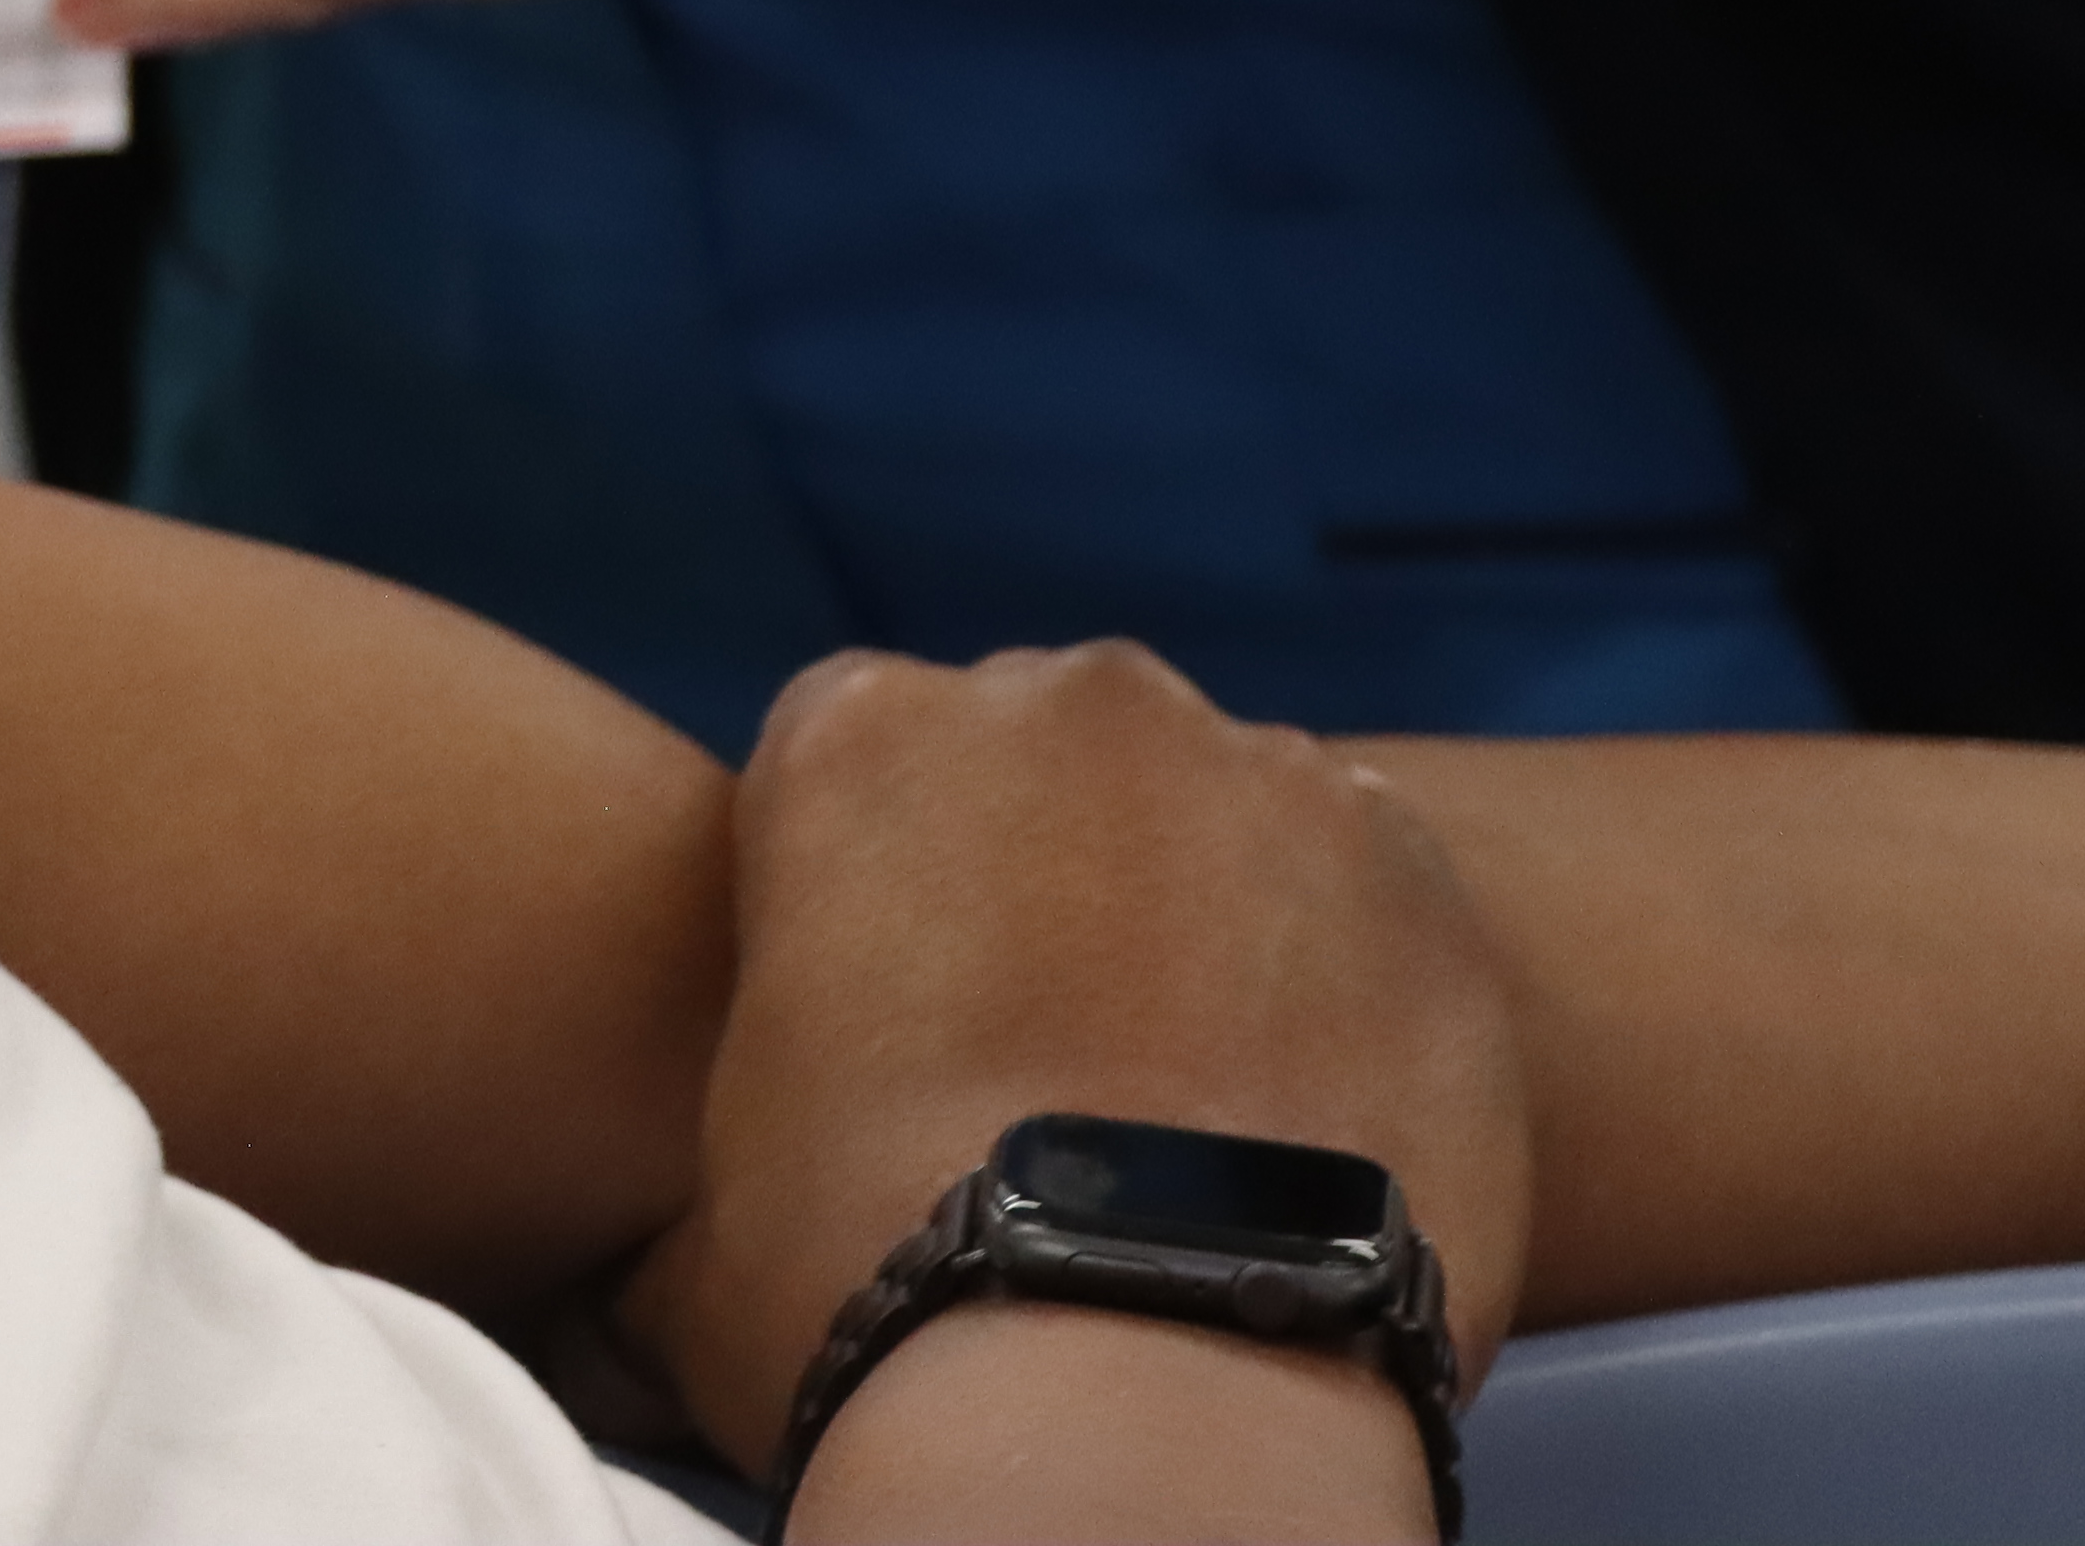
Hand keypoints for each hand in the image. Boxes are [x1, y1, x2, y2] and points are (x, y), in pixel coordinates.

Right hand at [626, 644, 1532, 1493]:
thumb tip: (669, 1237)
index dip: (882, 888)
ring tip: (1196, 1097)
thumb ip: (721, 1115)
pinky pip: (1370, 893)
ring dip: (1206, 915)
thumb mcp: (705, 1184)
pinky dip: (1347, 974)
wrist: (1140, 1383)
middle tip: (1054, 1052)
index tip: (901, 1003)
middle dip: (1052, 871)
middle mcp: (1059, 702)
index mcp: (854, 731)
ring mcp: (1255, 770)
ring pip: (1221, 816)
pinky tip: (1310, 1106)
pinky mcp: (1415, 870)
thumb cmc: (876, 1282)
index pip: (860, 756)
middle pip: (1051, 760)